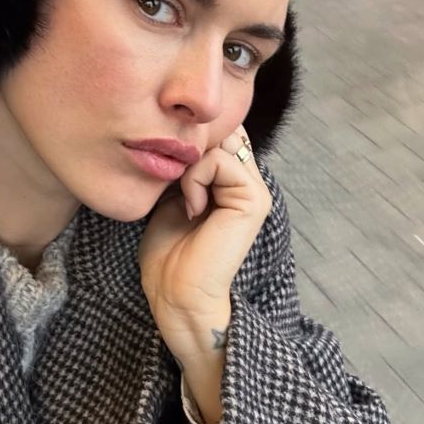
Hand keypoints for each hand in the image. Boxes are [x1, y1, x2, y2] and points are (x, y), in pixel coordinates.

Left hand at [137, 124, 271, 423]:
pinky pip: (220, 161)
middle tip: (176, 182)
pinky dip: (195, 178)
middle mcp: (248, 181)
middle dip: (192, 145)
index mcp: (232, 181)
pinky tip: (191, 207)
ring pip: (220, 142)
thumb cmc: (168, 252)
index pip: (219, 131)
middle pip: (223, 130)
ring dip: (190, 164)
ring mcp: (255, 190)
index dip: (191, 138)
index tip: (170, 171)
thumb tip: (184, 134)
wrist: (175, 294)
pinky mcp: (254, 200)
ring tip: (185, 199)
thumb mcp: (171, 195)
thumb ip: (186, 164)